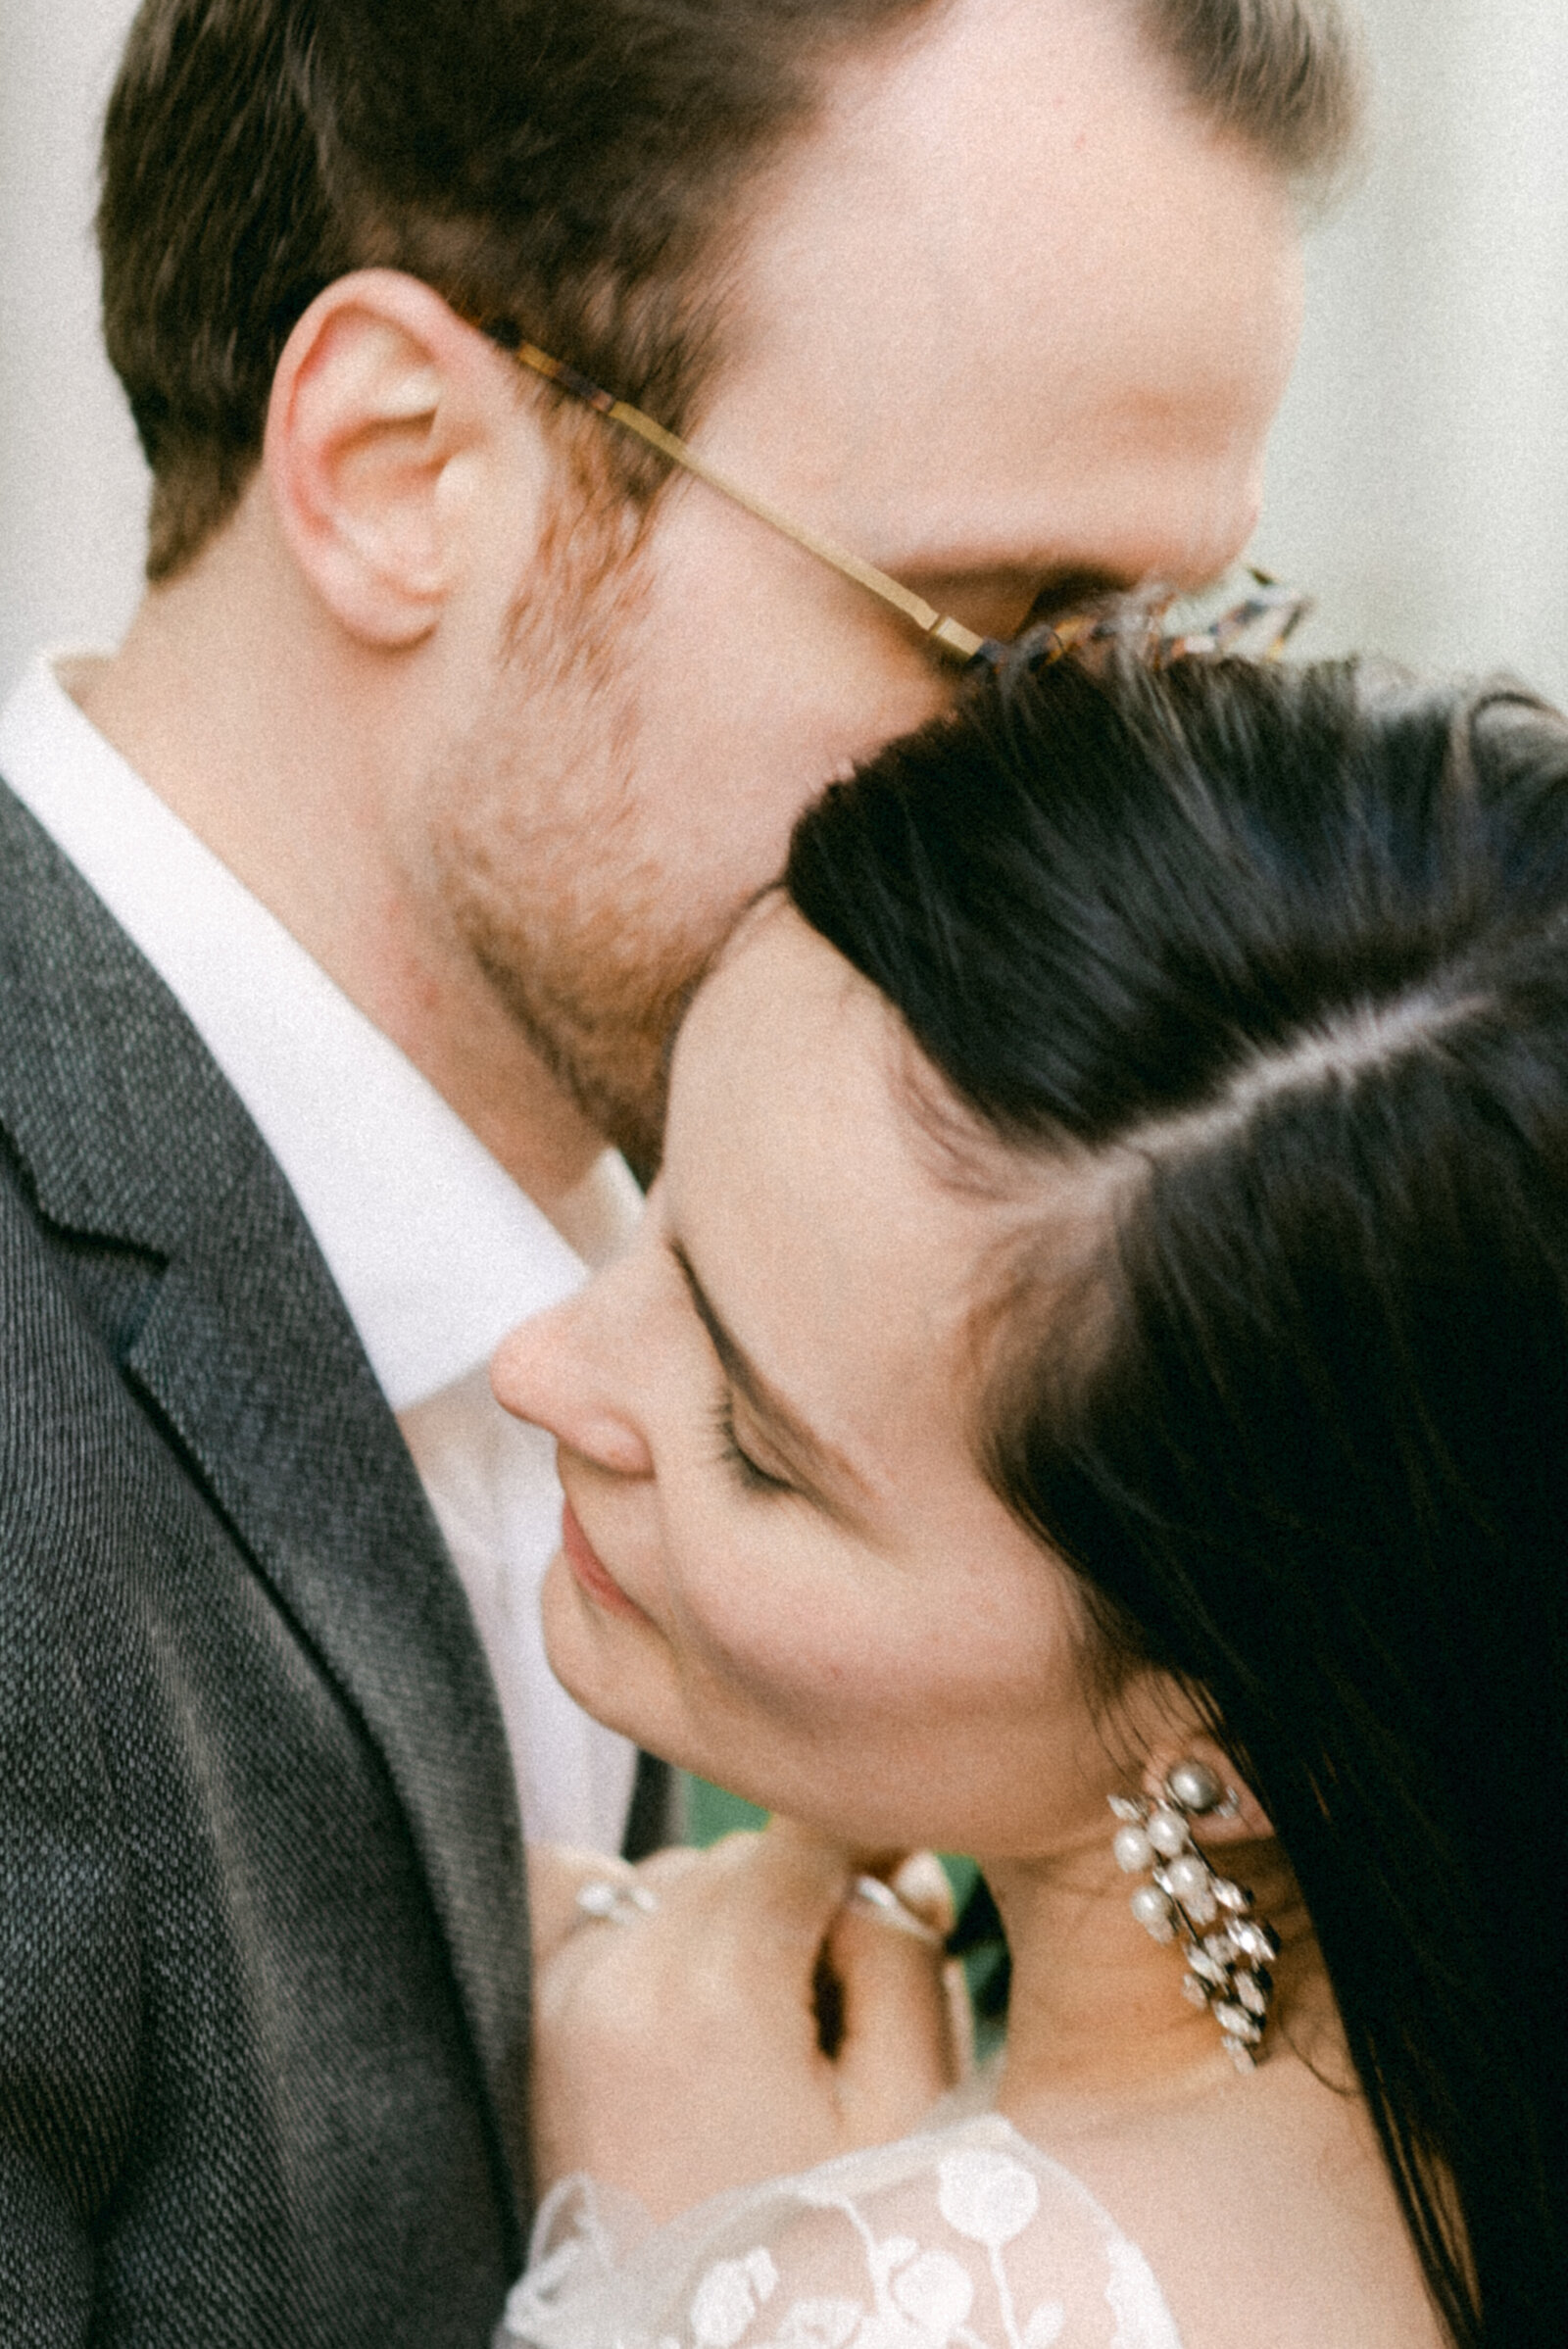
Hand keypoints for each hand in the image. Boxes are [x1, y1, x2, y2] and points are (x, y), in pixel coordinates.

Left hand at [527, 1822, 966, 2220]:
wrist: (677, 2344)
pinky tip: (672, 1987)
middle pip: (742, 1855)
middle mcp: (620, 1967)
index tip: (901, 1903)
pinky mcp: (527, 2019)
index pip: (810, 1832)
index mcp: (717, 1985)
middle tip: (834, 2015)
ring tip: (753, 2033)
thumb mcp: (904, 2112)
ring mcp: (559, 1991)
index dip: (874, 1856)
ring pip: (672, 1876)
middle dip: (802, 1907)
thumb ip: (905, 1958)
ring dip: (722, 1919)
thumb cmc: (805, 2249)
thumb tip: (886, 1861)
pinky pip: (572, 1893)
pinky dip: (625, 1909)